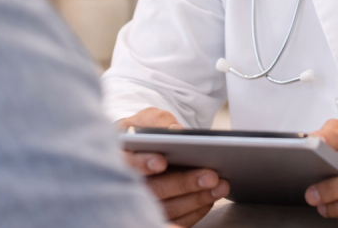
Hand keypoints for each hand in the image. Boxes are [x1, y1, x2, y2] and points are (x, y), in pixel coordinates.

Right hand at [119, 108, 229, 226]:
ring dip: (196, 199)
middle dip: (182, 183)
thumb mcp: (146, 119)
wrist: (143, 148)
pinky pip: (175, 220)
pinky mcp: (155, 216)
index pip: (123, 164)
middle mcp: (125, 184)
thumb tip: (175, 131)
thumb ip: (157, 121)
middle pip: (151, 190)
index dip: (141, 164)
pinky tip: (211, 197)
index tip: (161, 162)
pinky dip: (195, 211)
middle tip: (210, 176)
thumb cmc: (143, 132)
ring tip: (219, 186)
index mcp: (118, 156)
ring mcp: (140, 204)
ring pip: (166, 209)